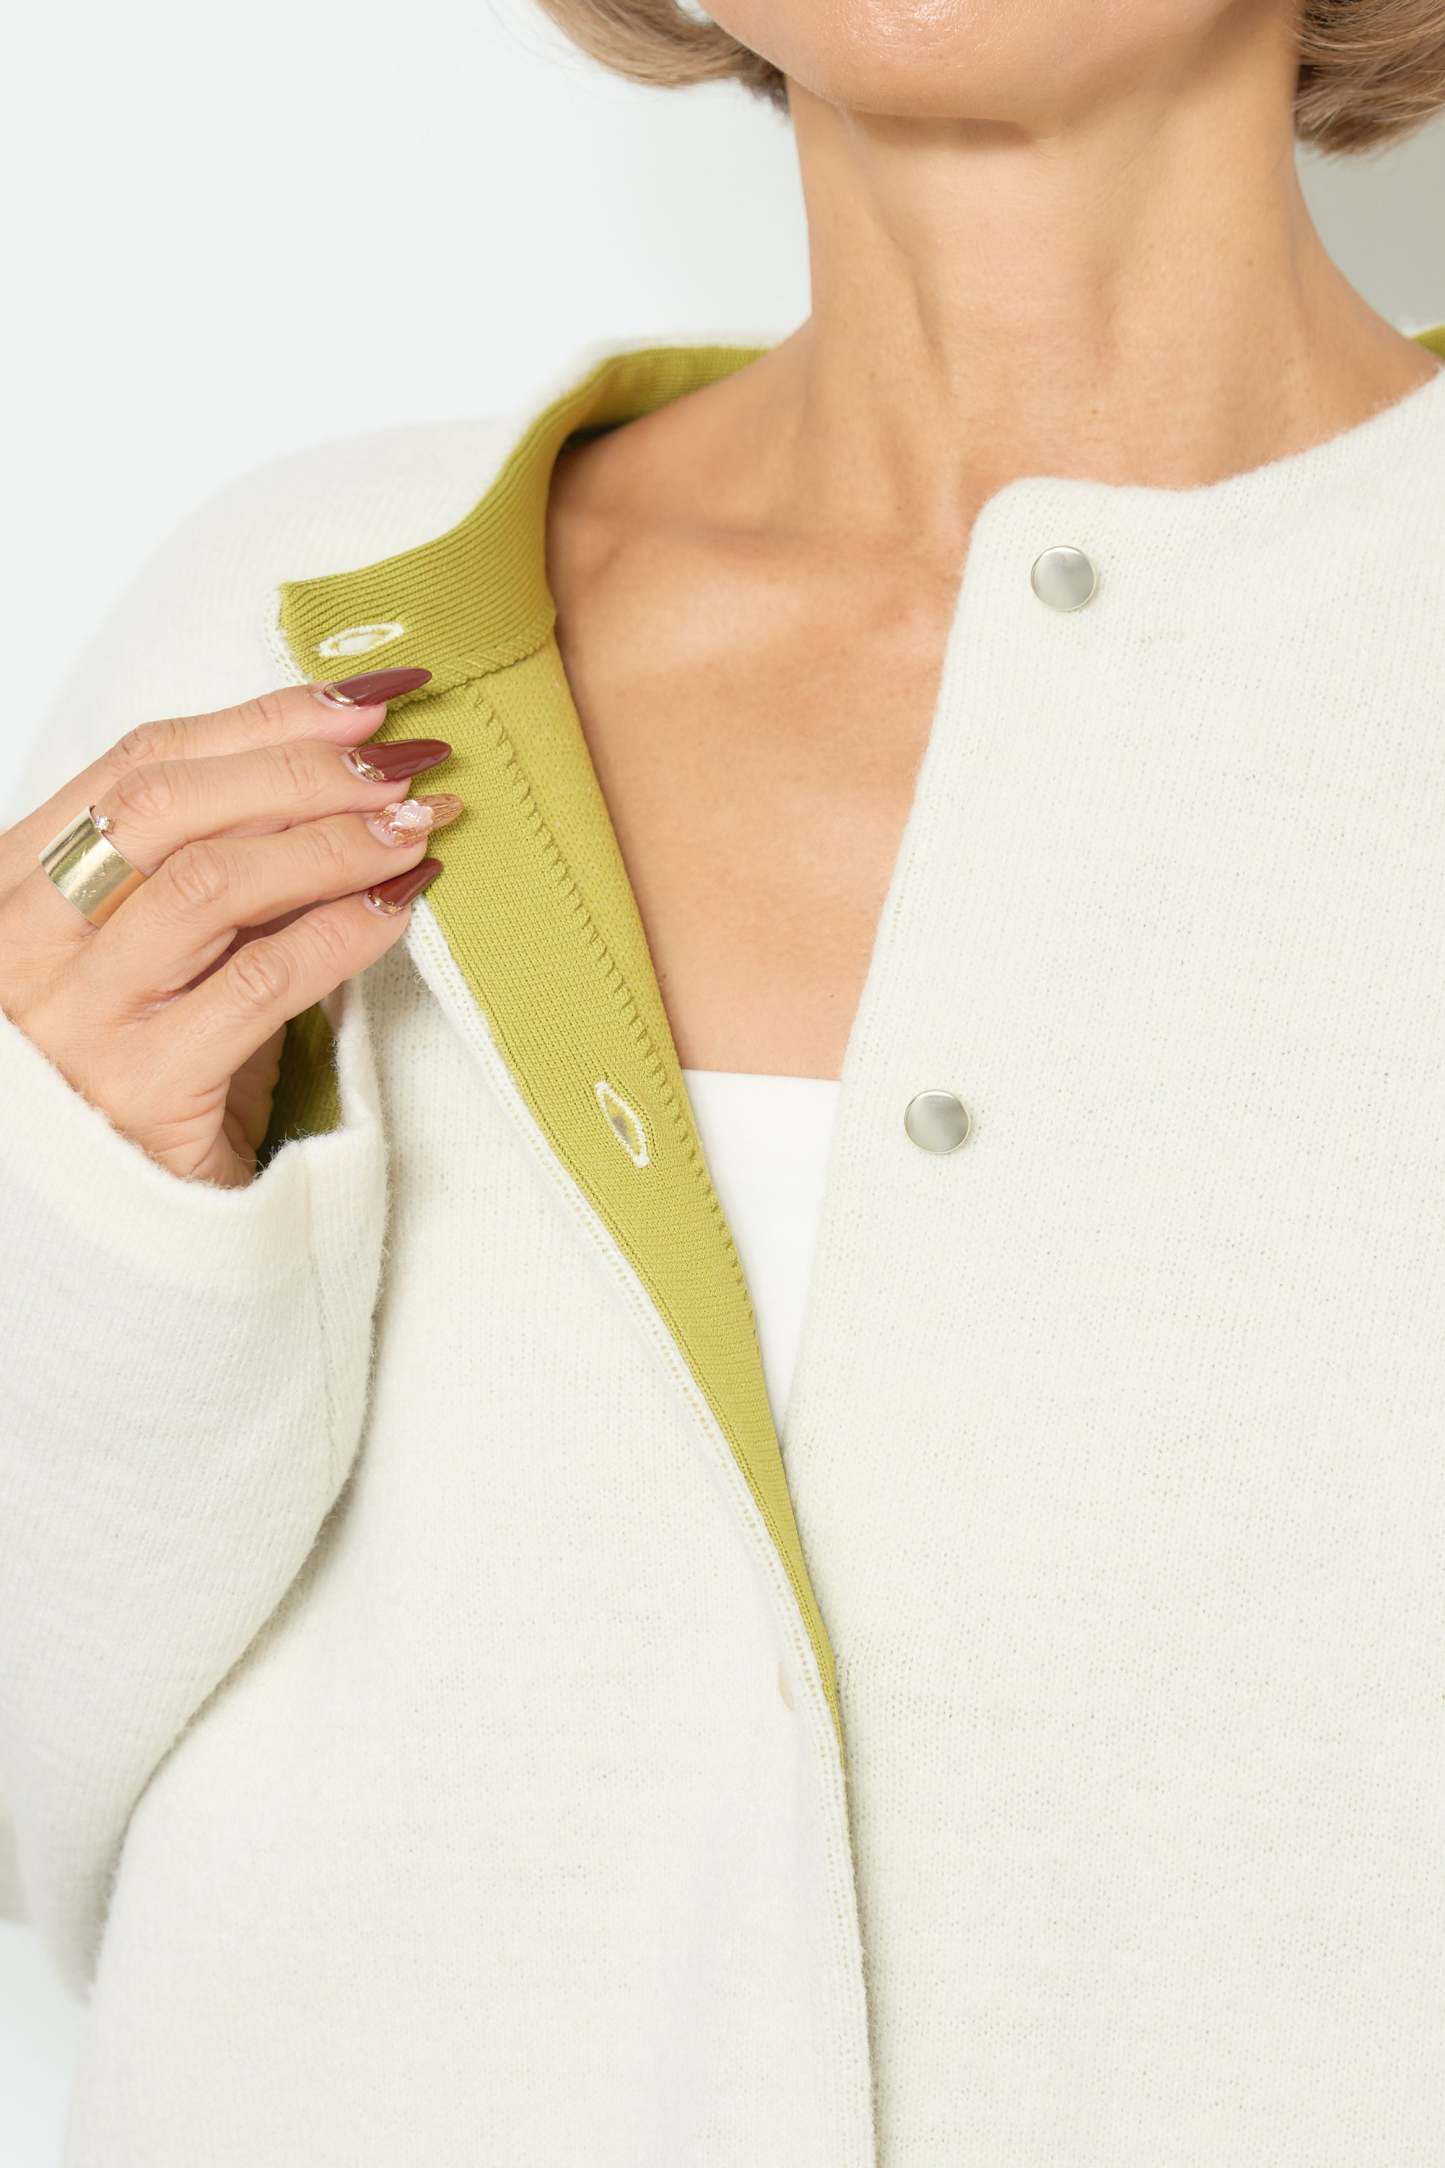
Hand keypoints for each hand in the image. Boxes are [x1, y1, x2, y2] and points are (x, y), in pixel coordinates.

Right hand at [0, 668, 459, 1186]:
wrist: (109, 1225)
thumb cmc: (144, 1066)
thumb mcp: (157, 952)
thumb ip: (212, 868)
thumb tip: (349, 776)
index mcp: (19, 880)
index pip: (139, 762)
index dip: (261, 717)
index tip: (365, 698)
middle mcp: (28, 939)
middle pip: (169, 804)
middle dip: (303, 768)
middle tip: (406, 758)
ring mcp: (75, 1017)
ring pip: (211, 884)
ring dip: (332, 841)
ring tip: (417, 827)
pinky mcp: (141, 1090)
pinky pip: (259, 984)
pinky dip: (343, 931)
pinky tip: (399, 907)